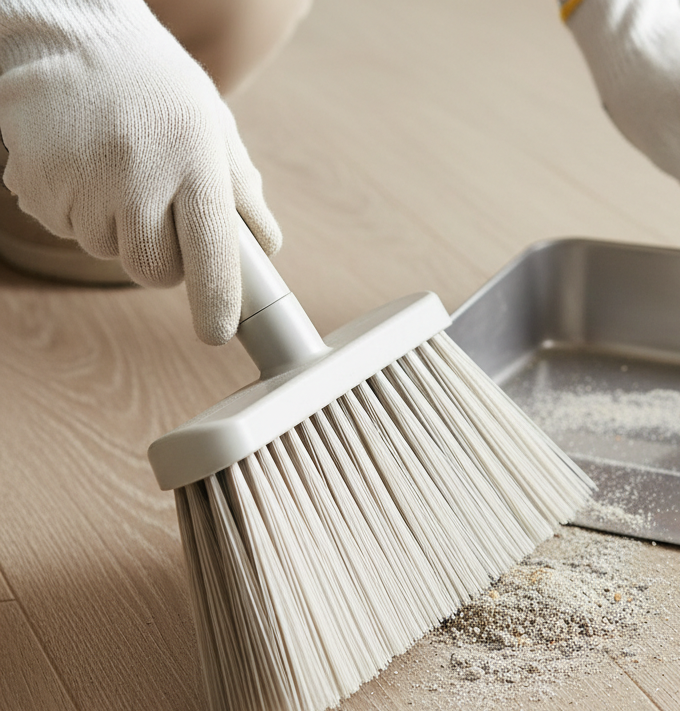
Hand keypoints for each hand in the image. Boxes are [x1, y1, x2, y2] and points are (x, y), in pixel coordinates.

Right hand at [0, 0, 280, 341]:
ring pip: (107, 251)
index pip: (212, 254)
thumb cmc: (154, 85)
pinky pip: (66, 229)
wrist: (68, 34)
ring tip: (115, 171)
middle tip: (160, 214)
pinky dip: (77, 210)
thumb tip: (266, 248)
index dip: (216, 301)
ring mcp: (84, 181)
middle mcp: (140, 174)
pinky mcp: (38, 183)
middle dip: (162, 260)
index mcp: (194, 161)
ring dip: (116, 229)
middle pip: (154, 271)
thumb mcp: (210, 125)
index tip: (217, 333)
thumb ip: (240, 190)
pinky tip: (82, 165)